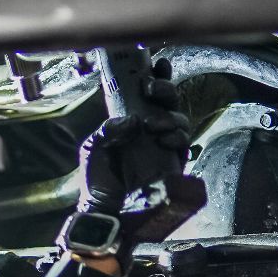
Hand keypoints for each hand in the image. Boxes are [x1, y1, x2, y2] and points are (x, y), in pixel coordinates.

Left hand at [77, 65, 191, 226]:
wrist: (105, 212)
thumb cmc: (98, 180)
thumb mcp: (93, 148)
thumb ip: (108, 129)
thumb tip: (131, 119)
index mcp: (133, 122)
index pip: (148, 94)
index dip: (156, 77)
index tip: (155, 64)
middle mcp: (151, 131)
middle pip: (169, 101)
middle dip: (165, 89)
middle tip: (153, 88)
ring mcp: (164, 147)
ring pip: (179, 120)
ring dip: (169, 116)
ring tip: (153, 124)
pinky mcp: (174, 165)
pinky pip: (184, 144)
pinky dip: (177, 137)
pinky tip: (164, 139)